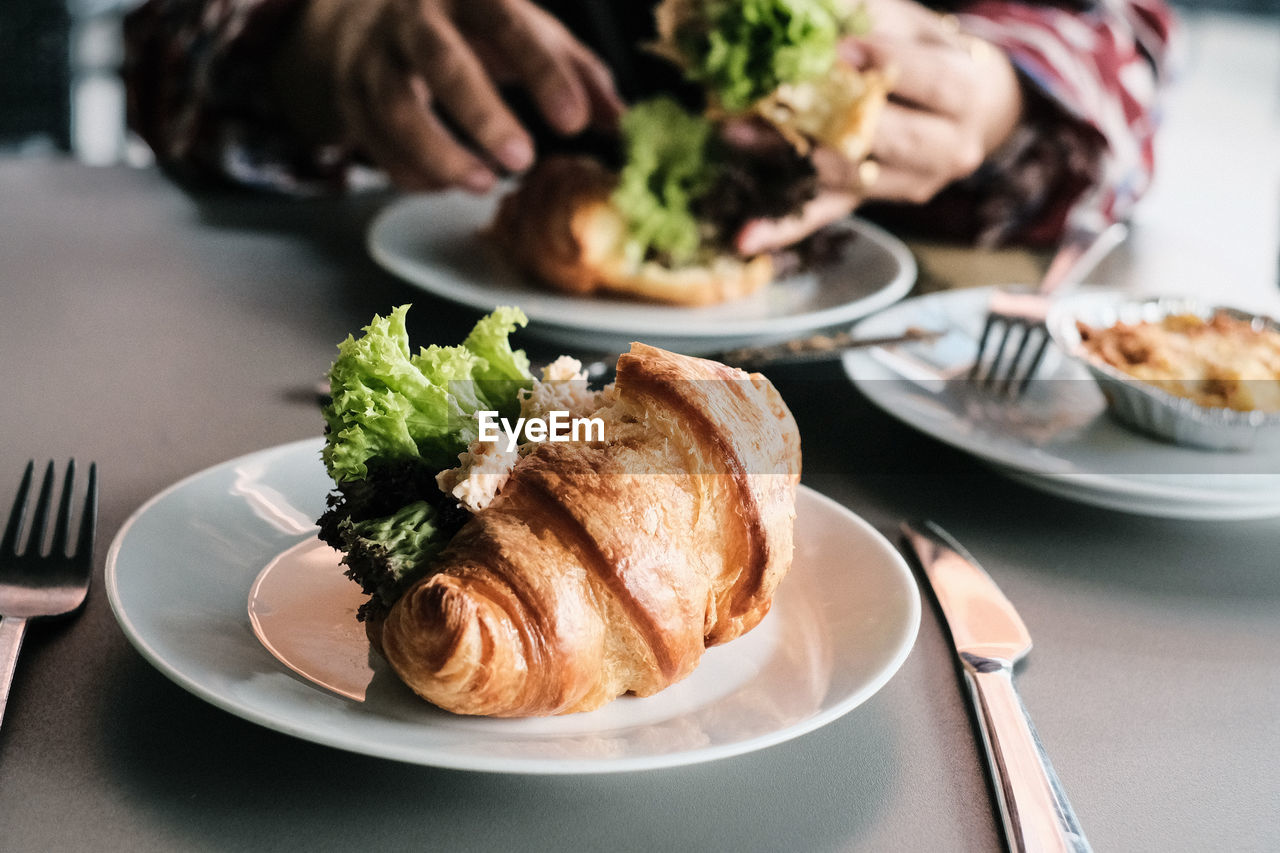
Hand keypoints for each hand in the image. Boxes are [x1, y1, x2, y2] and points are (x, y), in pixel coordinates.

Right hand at [272, 0, 622, 192]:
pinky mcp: (348, 94)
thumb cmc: (470, 25)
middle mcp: (415, 17)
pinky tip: (445, 186)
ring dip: (439, 153)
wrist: (371, 10)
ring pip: (395, 106)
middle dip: (482, 114)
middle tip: (522, 161)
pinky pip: (373, 139)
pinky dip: (409, 170)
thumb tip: (622, 121)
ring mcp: (375, 55)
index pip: (510, 26)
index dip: (544, 74)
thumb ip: (575, 71)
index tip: (575, 122)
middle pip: (442, 62)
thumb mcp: (527, 30)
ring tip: (482, 184)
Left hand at [736, 0, 1024, 254]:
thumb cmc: (933, 57)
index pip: (929, 82)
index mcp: (965, 96)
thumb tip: (824, 9)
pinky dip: (785, 227)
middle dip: (830, 113)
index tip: (842, 49)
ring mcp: (908, 183)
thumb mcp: (915, 29)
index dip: (886, 63)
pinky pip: (826, 214)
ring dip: (789, 155)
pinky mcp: (873, 200)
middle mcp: (946, 149)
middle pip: (886, 137)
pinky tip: (747, 237)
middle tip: (780, 92)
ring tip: (737, 133)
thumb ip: (877, 20)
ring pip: (849, 175)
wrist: (972, 110)